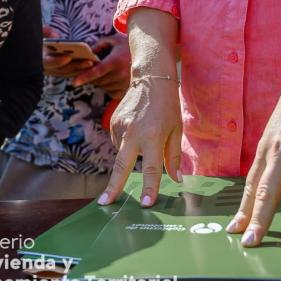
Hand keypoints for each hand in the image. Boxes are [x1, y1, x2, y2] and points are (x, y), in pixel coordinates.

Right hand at [42, 25, 94, 77]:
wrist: (36, 48)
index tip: (67, 57)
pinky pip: (71, 73)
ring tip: (93, 63)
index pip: (46, 63)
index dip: (56, 61)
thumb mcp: (38, 32)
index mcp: (38, 58)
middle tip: (89, 62)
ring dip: (81, 69)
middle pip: (62, 70)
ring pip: (68, 73)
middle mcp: (45, 68)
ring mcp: (53, 71)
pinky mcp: (60, 72)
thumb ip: (45, 32)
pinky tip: (91, 65)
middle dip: (76, 66)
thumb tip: (56, 36)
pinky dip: (80, 70)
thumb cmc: (38, 38)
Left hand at [70, 34, 130, 98]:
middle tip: (93, 69)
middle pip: (98, 80)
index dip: (85, 77)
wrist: (150, 55)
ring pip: (104, 87)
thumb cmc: (129, 46)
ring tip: (108, 71)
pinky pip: (112, 92)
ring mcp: (125, 84)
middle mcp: (121, 74)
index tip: (74, 82)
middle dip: (92, 76)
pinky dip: (109, 87)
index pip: (97, 71)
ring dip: (101, 81)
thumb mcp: (114, 40)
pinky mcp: (128, 90)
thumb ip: (99, 44)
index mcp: (116, 61)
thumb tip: (88, 53)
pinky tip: (113, 78)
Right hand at [98, 73, 181, 207]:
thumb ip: (174, 157)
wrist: (151, 77)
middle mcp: (134, 133)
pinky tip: (136, 128)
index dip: (149, 188)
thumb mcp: (176, 130)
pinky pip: (120, 142)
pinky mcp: (113, 122)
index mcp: (153, 136)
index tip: (146, 203)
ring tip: (145, 132)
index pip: (151, 168)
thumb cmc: (168, 106)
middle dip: (113, 187)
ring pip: (123, 153)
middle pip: (121, 166)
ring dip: (132, 152)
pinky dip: (128, 142)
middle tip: (104, 203)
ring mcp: (120, 127)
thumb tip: (176, 180)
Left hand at [226, 60, 280, 247]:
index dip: (242, 209)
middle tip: (251, 243)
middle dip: (257, 219)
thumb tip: (271, 186)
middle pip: (265, 191)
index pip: (250, 186)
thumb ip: (274, 160)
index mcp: (265, 152)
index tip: (234, 231)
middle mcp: (279, 153)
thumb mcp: (276, 134)